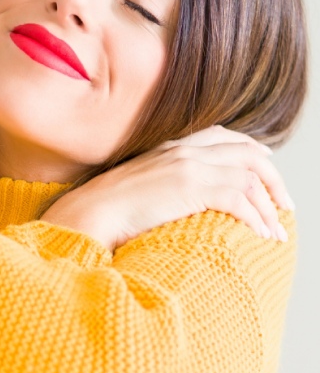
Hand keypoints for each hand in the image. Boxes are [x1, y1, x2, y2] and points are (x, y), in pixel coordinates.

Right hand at [42, 126, 294, 250]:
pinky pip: (240, 198)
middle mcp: (184, 150)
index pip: (223, 136)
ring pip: (250, 178)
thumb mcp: (135, 188)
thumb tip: (171, 204)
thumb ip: (159, 186)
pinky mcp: (191, 187)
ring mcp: (188, 166)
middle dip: (273, 180)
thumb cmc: (102, 213)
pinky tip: (263, 235)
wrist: (86, 215)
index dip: (251, 150)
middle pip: (248, 153)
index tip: (266, 169)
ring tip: (277, 231)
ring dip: (269, 207)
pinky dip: (258, 218)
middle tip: (285, 206)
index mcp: (170, 147)